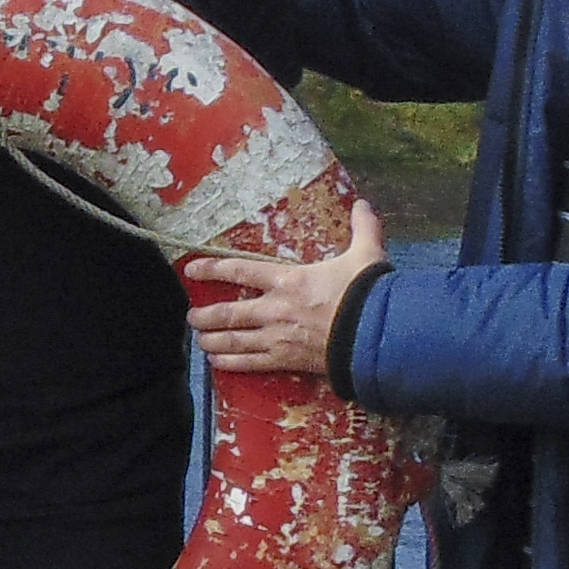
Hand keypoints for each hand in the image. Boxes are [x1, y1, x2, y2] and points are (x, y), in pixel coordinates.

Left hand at [187, 197, 389, 379]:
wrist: (377, 335)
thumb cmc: (368, 293)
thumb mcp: (366, 254)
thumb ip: (363, 228)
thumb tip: (363, 204)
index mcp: (288, 280)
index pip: (240, 271)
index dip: (212, 269)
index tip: (191, 270)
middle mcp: (275, 309)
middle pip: (229, 313)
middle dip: (206, 315)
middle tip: (191, 317)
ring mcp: (278, 337)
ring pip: (234, 340)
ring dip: (213, 340)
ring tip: (199, 340)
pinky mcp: (286, 360)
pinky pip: (251, 363)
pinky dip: (231, 364)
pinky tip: (218, 364)